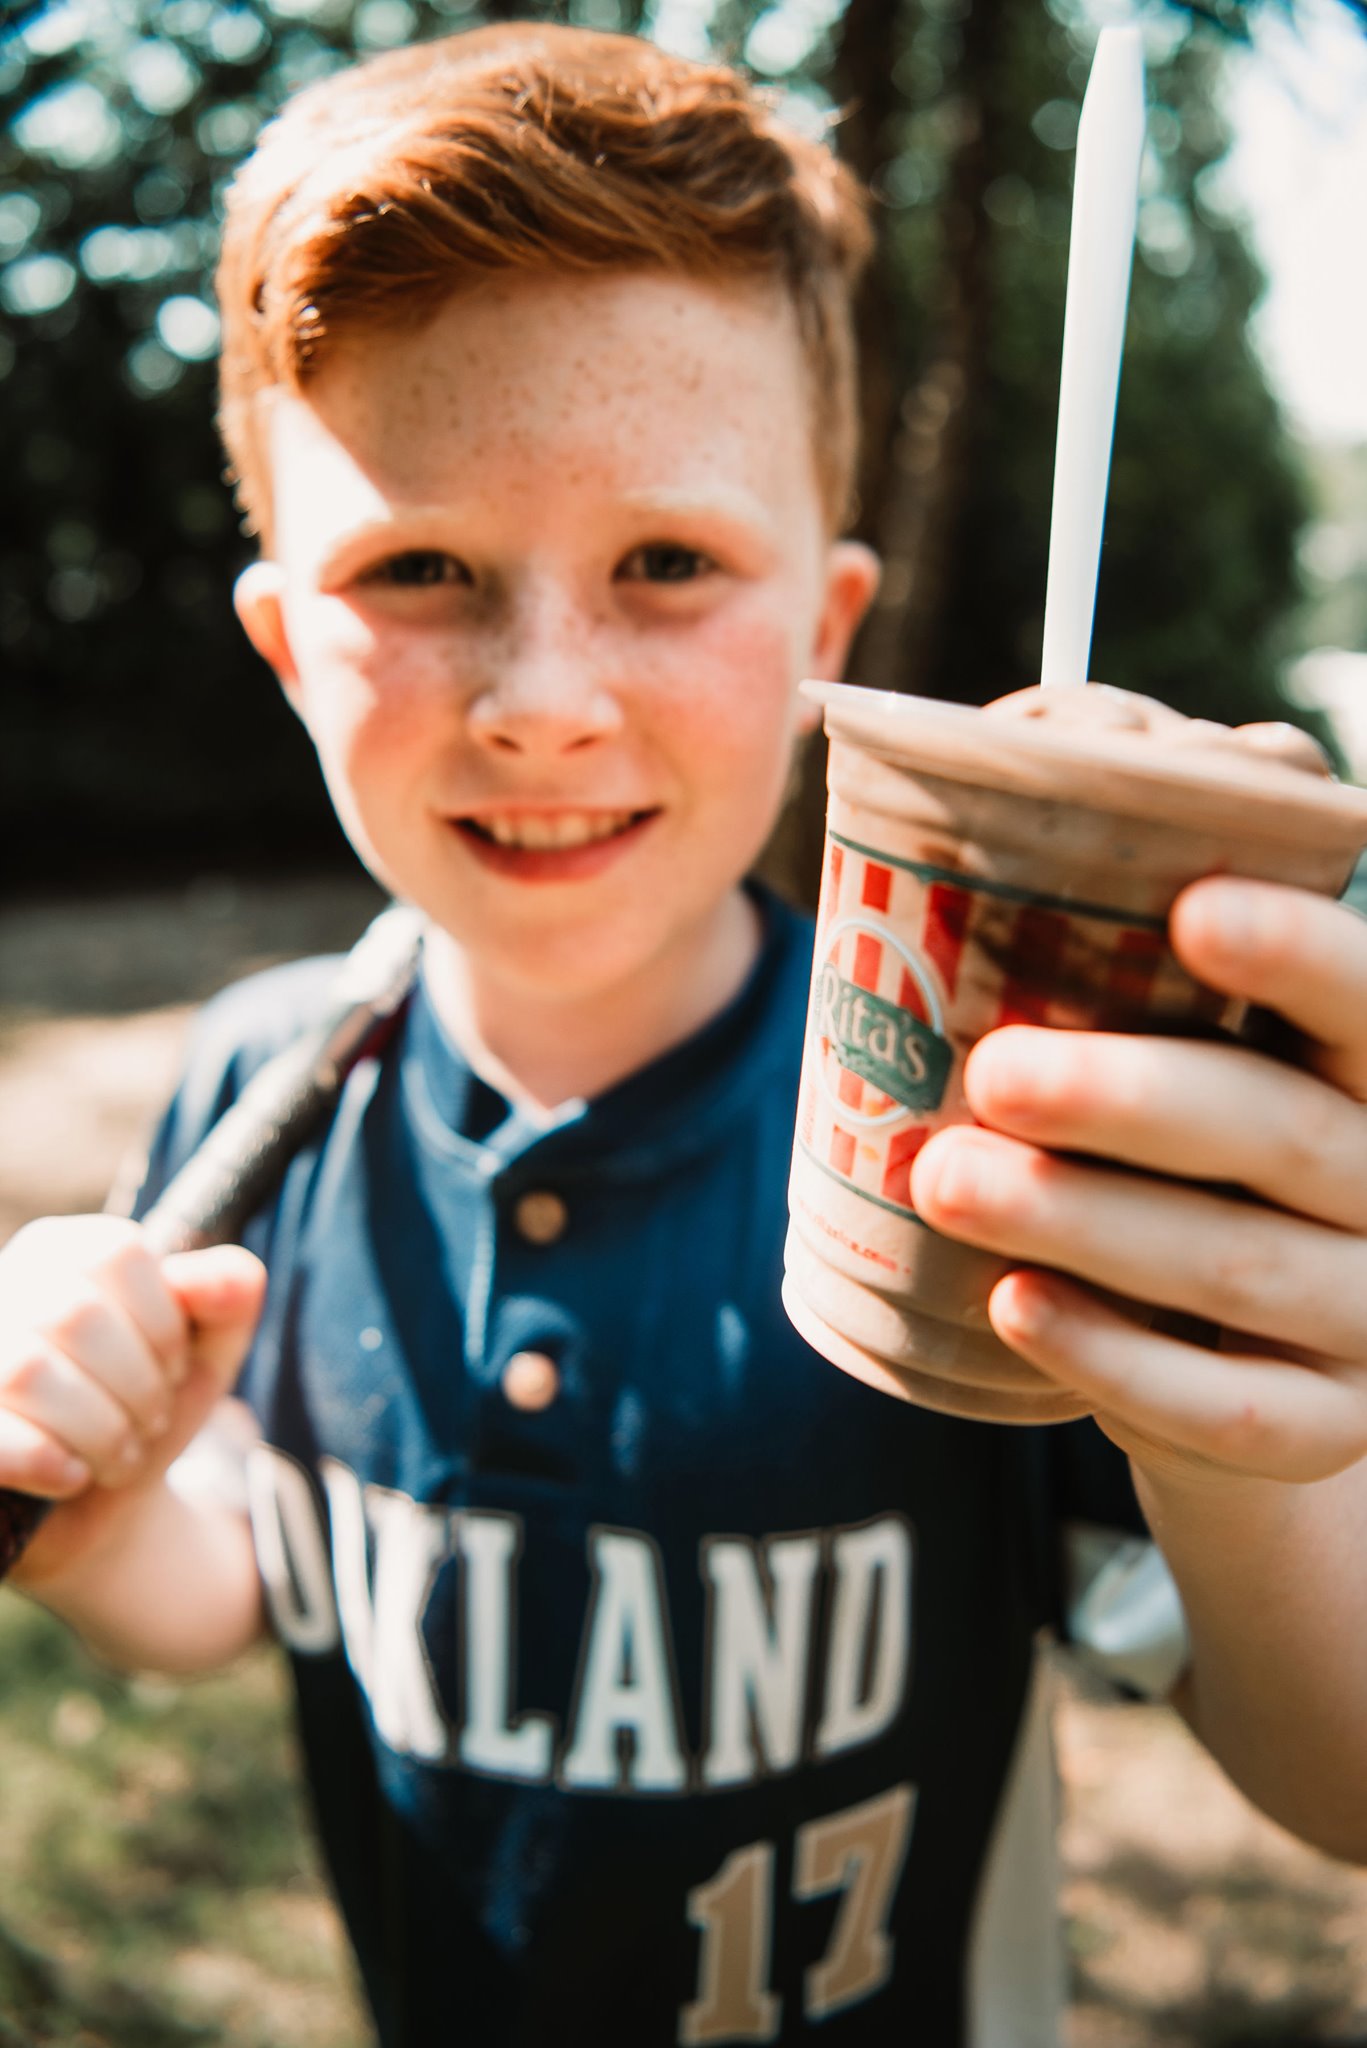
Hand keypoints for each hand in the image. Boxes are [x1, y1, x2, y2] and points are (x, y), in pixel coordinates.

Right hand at [0, 1216, 265, 1586]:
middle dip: (137, 1386)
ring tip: (119, 1454)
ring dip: (100, 1431)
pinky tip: (73, 1476)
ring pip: (26, 1373)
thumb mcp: (207, 1348)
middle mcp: (6, 1287)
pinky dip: (51, 1463)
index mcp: (65, 1251)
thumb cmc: (146, 1405)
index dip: (163, 1324)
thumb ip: (229, 1293)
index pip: (117, 1252)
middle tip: (151, 1421)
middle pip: (73, 1315)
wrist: (101, 1505)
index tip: (173, 1368)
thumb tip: (213, 1279)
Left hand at [910, 877, 1366, 1485]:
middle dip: (1127, 1098)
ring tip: (946, 1179)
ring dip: (1081, 1219)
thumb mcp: (1207, 1078)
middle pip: (1282, 1132)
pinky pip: (1223, 1404)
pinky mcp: (1325, 1429)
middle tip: (992, 1071)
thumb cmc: (1200, 1170)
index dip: (1298, 954)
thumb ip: (1147, 1008)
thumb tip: (953, 899)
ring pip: (1235, 1266)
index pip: (1365, 1003)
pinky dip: (1110, 1356)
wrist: (1251, 1363)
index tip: (1192, 910)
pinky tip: (1011, 1303)